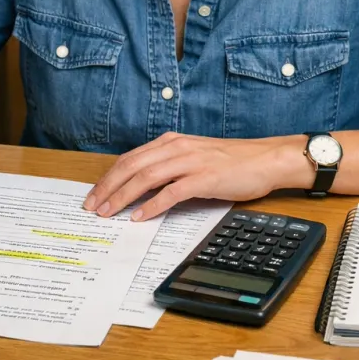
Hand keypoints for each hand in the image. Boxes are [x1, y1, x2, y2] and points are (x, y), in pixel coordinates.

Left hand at [83, 132, 309, 221]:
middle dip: (108, 187)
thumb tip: (142, 188)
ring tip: (108, 213)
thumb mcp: (195, 157)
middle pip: (132, 166)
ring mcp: (191, 162)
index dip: (109, 177)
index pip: (131, 158)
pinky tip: (140, 217)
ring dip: (123, 196)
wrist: (265, 159)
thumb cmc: (232, 161)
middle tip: (92, 207)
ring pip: (146, 177)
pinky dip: (151, 205)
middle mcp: (178, 148)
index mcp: (172, 142)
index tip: (95, 194)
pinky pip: (171, 192)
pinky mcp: (204, 178)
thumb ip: (170, 166)